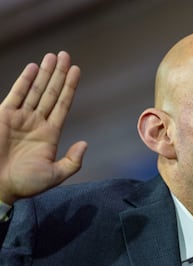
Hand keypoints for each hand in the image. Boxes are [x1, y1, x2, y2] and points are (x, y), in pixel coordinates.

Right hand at [0, 51, 86, 204]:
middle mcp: (38, 122)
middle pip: (51, 93)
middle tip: (65, 55)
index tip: (76, 71)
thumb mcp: (54, 175)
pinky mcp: (4, 115)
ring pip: (36, 90)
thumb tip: (85, 143)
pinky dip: (24, 81)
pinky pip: (16, 94)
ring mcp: (21, 118)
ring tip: (53, 56)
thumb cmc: (25, 183)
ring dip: (44, 73)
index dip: (70, 87)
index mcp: (51, 134)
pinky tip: (33, 68)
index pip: (63, 105)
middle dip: (59, 74)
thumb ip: (72, 161)